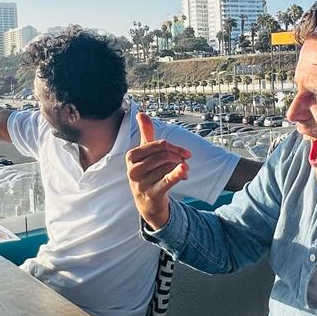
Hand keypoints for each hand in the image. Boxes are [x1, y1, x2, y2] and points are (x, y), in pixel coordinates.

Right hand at [126, 112, 190, 229]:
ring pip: (167, 167)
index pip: (158, 144)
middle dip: (178, 157)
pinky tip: (185, 171)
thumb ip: (145, 133)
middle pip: (164, 155)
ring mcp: (140, 182)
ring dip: (181, 168)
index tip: (185, 153)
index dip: (175, 147)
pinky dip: (177, 174)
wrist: (147, 202)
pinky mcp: (150, 193)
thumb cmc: (147, 173)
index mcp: (132, 156)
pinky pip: (166, 180)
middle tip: (185, 163)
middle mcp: (133, 169)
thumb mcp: (146, 154)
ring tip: (184, 171)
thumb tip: (141, 113)